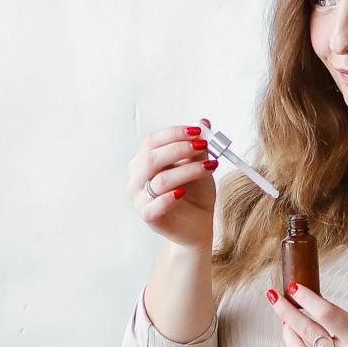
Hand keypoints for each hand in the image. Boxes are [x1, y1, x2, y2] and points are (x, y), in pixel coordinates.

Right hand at [128, 121, 217, 249]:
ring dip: (187, 171)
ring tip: (210, 166)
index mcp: (144, 161)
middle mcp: (138, 178)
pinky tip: (183, 192)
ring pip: (159, 180)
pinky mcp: (148, 217)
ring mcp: (140, 198)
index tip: (198, 131)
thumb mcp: (199, 166)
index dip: (174, 134)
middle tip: (202, 145)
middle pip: (151, 159)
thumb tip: (204, 122)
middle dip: (179, 149)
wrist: (198, 224)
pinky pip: (155, 206)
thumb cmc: (195, 193)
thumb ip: (198, 147)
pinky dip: (169, 198)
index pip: (152, 141)